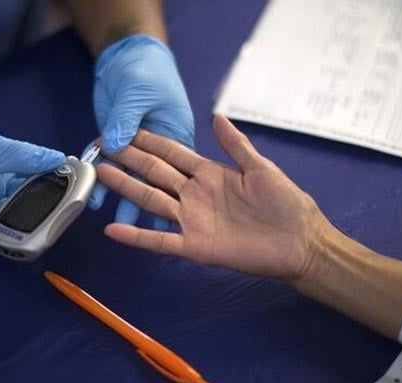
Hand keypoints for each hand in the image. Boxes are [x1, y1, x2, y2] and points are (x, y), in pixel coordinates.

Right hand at [0, 103, 64, 240]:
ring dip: (42, 190)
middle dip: (44, 207)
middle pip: (18, 217)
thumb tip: (58, 161)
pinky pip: (17, 183)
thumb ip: (27, 157)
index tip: (60, 218)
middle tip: (71, 198)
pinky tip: (54, 171)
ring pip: (21, 198)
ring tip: (69, 182)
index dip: (35, 229)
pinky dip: (33, 178)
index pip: (9, 234)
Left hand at [90, 34, 193, 225]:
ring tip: (114, 221)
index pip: (176, 170)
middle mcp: (160, 148)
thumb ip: (127, 120)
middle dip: (147, 205)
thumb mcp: (138, 93)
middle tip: (143, 227)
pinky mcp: (117, 145)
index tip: (167, 217)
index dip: (173, 194)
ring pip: (132, 179)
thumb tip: (115, 144)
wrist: (124, 55)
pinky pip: (111, 167)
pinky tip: (95, 196)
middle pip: (155, 181)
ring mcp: (137, 149)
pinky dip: (103, 180)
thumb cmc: (146, 69)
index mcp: (177, 135)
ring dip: (123, 197)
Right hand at [96, 116, 328, 280]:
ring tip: (101, 174)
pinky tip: (112, 229)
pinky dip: (136, 236)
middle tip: (102, 146)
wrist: (299, 241)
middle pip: (155, 173)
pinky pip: (160, 240)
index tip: (124, 130)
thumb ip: (235, 145)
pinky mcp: (194, 246)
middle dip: (129, 159)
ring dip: (126, 188)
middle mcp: (194, 195)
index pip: (171, 154)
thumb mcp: (261, 167)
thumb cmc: (285, 203)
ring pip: (151, 200)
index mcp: (209, 173)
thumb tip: (216, 116)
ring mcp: (192, 220)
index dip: (148, 142)